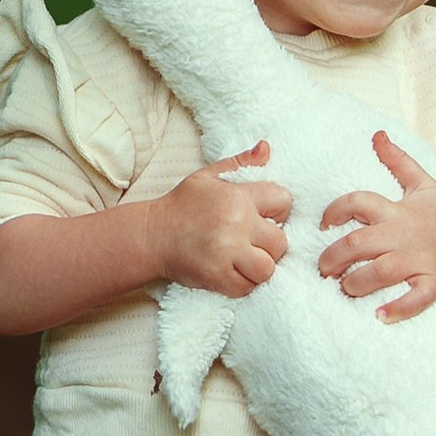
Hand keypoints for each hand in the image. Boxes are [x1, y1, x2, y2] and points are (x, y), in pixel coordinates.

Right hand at [149, 143, 291, 296]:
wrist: (152, 235)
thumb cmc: (182, 205)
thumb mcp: (209, 176)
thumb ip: (241, 163)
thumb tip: (267, 147)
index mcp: (237, 196)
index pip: (283, 202)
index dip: (278, 212)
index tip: (264, 218)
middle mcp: (235, 224)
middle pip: (280, 242)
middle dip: (270, 245)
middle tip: (252, 243)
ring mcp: (227, 253)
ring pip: (267, 268)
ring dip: (258, 267)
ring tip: (244, 260)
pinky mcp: (217, 277)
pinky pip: (247, 287)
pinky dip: (242, 283)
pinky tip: (230, 271)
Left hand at [319, 131, 435, 322]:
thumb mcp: (424, 185)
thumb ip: (398, 161)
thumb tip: (377, 134)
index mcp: (398, 211)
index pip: (358, 202)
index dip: (334, 212)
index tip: (323, 225)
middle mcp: (405, 234)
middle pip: (360, 242)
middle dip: (335, 256)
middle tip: (323, 269)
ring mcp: (420, 260)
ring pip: (381, 271)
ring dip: (357, 282)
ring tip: (345, 289)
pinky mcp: (435, 283)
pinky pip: (415, 298)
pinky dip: (398, 309)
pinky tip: (380, 317)